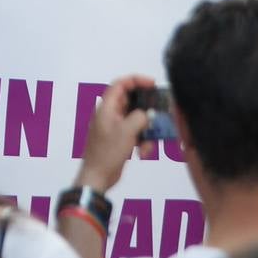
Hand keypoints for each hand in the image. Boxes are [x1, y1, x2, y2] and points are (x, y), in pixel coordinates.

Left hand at [75, 75, 154, 191]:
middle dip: (146, 107)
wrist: (98, 177)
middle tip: (159, 111)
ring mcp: (114, 127)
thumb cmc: (109, 151)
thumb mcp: (127, 131)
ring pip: (135, 119)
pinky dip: (141, 140)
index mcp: (107, 107)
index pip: (120, 84)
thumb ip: (140, 117)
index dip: (137, 80)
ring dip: (145, 128)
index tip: (153, 85)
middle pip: (130, 101)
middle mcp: (110, 114)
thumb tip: (146, 115)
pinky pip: (134, 133)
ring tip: (150, 140)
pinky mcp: (119, 140)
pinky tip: (144, 152)